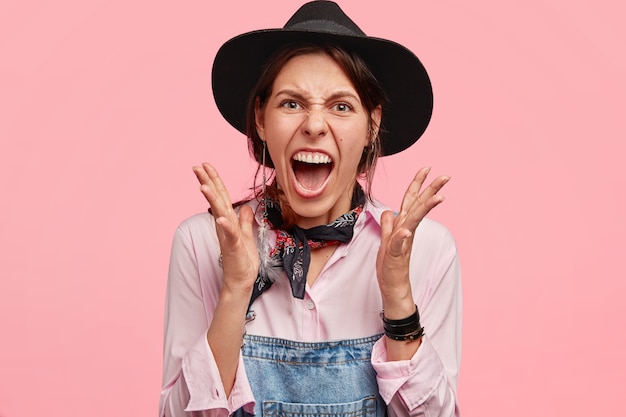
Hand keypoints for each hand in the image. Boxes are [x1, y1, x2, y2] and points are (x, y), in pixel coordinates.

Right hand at [193, 163, 258, 294]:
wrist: (241, 280)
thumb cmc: (242, 260)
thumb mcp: (246, 236)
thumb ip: (245, 221)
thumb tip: (247, 208)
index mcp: (228, 221)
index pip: (221, 196)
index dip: (215, 180)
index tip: (206, 165)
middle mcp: (225, 225)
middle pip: (217, 199)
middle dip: (207, 182)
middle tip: (196, 167)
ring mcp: (227, 235)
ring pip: (220, 213)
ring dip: (212, 199)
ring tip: (204, 185)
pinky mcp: (233, 246)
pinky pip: (229, 234)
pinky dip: (225, 225)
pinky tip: (221, 217)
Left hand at [376, 167, 449, 316]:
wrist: (393, 288)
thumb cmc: (390, 265)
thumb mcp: (385, 241)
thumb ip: (388, 225)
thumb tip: (387, 211)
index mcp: (402, 225)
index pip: (411, 200)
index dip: (417, 183)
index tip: (426, 168)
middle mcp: (405, 231)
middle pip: (418, 206)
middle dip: (431, 190)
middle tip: (445, 176)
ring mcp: (403, 242)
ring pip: (413, 220)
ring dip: (424, 208)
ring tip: (438, 196)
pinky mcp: (397, 256)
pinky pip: (400, 244)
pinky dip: (402, 236)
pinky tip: (406, 230)